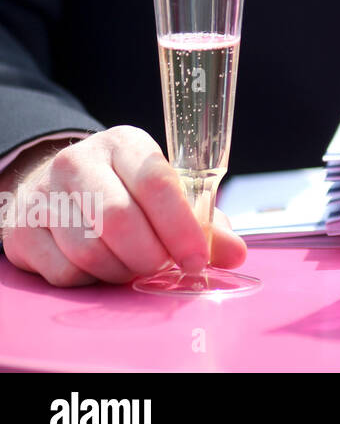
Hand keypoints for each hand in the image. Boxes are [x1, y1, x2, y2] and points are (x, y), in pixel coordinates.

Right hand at [0, 126, 246, 285]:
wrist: (56, 189)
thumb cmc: (125, 192)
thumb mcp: (166, 195)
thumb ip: (204, 223)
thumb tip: (234, 254)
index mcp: (124, 143)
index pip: (156, 183)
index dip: (182, 227)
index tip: (198, 257)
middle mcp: (78, 161)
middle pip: (120, 220)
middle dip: (152, 256)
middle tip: (165, 267)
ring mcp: (43, 194)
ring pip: (91, 251)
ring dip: (123, 271)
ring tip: (135, 265)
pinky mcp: (21, 229)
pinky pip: (65, 272)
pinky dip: (92, 280)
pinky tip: (101, 266)